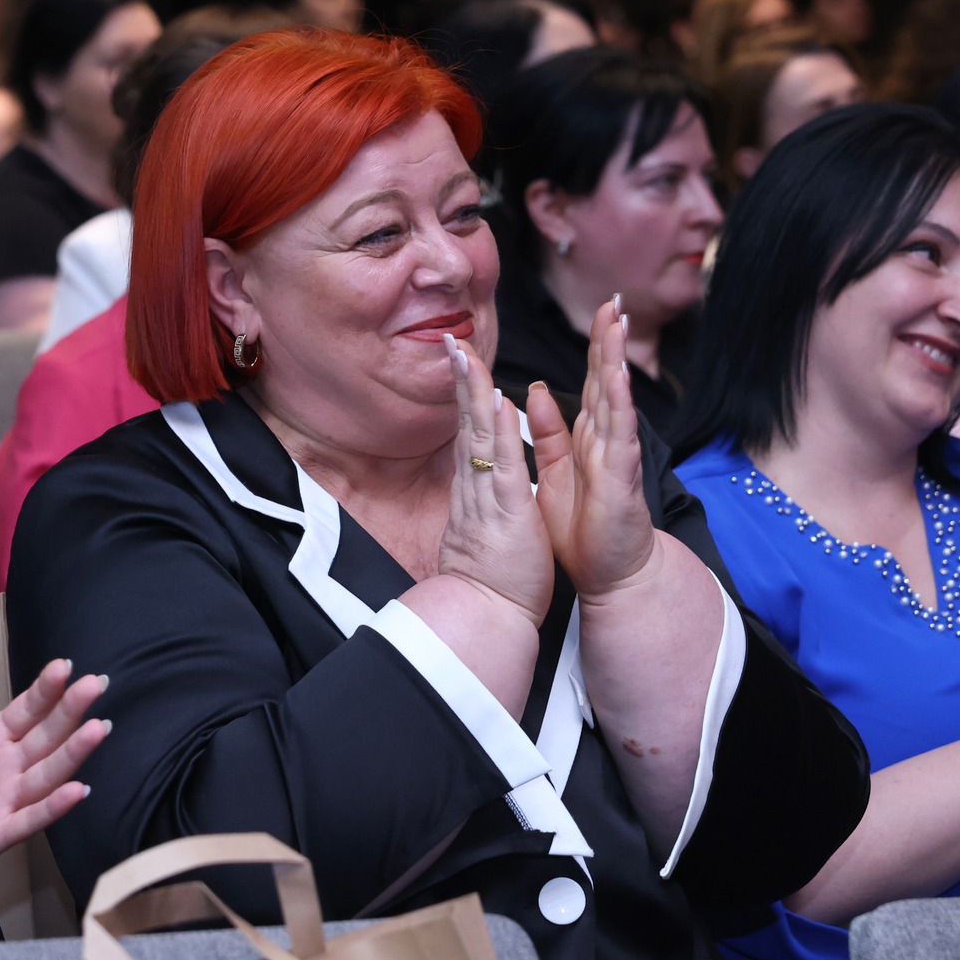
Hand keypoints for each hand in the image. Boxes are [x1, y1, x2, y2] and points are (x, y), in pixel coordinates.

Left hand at [0, 644, 108, 888]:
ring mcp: (10, 798)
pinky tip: (77, 790)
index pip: (28, 708)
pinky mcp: (0, 832)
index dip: (45, 689)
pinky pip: (32, 818)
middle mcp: (12, 764)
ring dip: (73, 752)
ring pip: (48, 772)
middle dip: (71, 710)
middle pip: (47, 735)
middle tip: (94, 684)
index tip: (64, 666)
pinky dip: (54, 806)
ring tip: (98, 728)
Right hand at [432, 332, 553, 627]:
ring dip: (474, 392)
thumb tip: (474, 480)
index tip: (460, 361)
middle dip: (461, 380)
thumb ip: (479, 501)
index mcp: (477, 491)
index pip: (469, 433)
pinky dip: (498, 432)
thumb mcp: (485, 531)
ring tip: (466, 353)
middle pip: (466, 423)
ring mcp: (488, 497)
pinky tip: (496, 402)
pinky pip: (503, 465)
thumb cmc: (494, 582)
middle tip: (452, 340)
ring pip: (479, 435)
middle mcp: (476, 487)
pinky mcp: (508, 512)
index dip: (465, 395)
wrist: (487, 620)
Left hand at [526, 298, 660, 599]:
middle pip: (607, 380)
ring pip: (616, 399)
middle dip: (610, 340)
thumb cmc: (585, 529)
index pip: (591, 382)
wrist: (608, 576)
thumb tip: (535, 390)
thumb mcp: (557, 472)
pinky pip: (619, 436)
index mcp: (588, 438)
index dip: (594, 347)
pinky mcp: (621, 479)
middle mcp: (606, 441)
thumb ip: (550, 431)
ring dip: (617, 361)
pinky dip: (617, 406)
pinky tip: (617, 378)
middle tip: (613, 301)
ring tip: (618, 325)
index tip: (597, 309)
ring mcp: (617, 457)